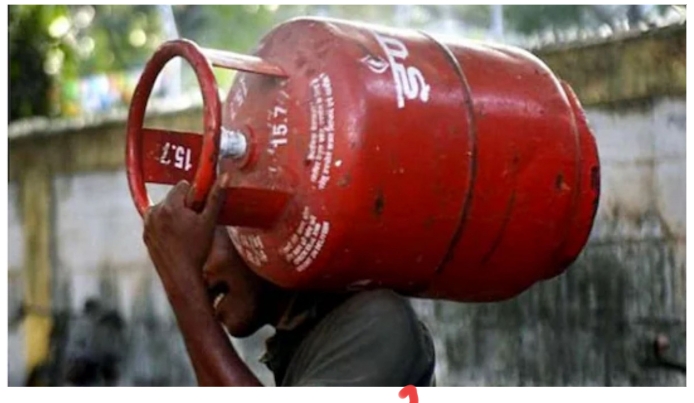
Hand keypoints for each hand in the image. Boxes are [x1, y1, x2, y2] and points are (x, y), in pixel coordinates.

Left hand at [143, 174, 228, 295]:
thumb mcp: (209, 222)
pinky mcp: (146, 234)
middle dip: (185, 205)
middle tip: (195, 223)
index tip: (200, 210)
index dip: (195, 196)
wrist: (181, 276)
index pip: (183, 186)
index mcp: (169, 206)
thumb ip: (215, 197)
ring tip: (185, 233)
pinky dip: (166, 226)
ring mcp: (147, 224)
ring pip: (165, 209)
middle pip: (173, 197)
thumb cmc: (196, 250)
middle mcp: (154, 212)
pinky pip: (158, 221)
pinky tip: (177, 239)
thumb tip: (225, 176)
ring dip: (175, 215)